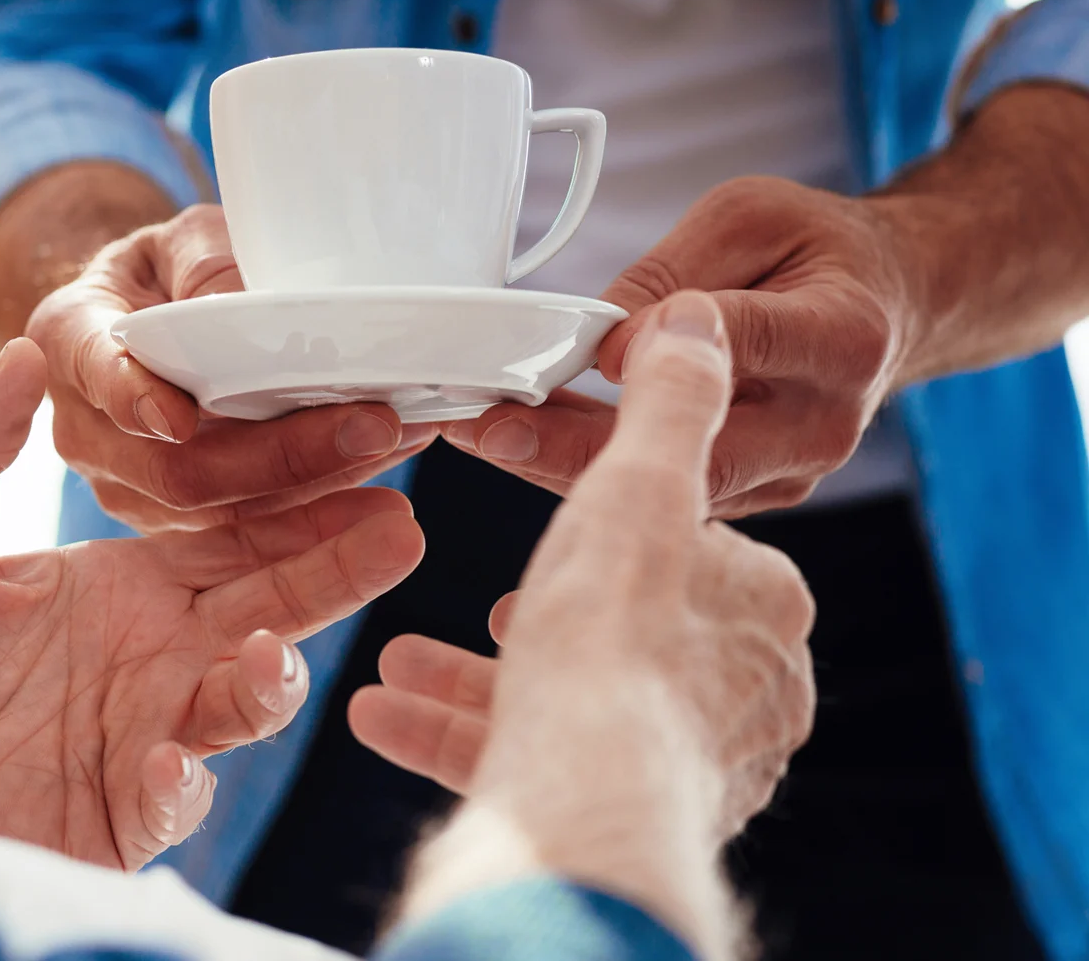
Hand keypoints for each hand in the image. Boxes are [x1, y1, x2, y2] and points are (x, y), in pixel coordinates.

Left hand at [0, 338, 424, 870]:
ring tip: (277, 657)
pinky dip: (179, 782)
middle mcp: (149, 656)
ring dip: (272, 680)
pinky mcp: (120, 817)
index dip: (292, 498)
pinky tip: (165, 759)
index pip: (227, 534)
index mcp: (116, 588)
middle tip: (399, 523)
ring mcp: (143, 735)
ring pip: (241, 702)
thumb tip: (15, 349)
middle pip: (266, 606)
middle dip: (333, 568)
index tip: (357, 452)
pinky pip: (172, 797)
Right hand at [26, 204, 436, 532]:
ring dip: (316, 485)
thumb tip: (244, 302)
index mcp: (70, 341)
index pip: (95, 371)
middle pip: (173, 468)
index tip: (180, 417)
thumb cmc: (170, 271)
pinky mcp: (172, 521)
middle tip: (372, 424)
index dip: (133, 398)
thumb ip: (207, 261)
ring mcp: (125, 486)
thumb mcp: (184, 239)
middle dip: (281, 456)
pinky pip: (245, 530)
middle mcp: (86, 428)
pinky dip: (317, 501)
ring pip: (218, 512)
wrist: (150, 321)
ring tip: (398, 438)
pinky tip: (377, 463)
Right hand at [370, 293, 814, 957]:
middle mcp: (746, 703)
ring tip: (400, 660)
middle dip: (534, 621)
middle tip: (489, 611)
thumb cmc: (614, 645)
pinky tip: (388, 715)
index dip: (614, 540)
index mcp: (762, 614)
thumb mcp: (635, 488)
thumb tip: (696, 323)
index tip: (561, 541)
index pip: (691, 556)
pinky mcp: (624, 827)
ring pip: (570, 708)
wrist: (585, 804)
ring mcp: (687, 773)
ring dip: (471, 682)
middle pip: (622, 637)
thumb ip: (666, 403)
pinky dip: (457, 737)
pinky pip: (538, 768)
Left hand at [445, 176, 912, 515]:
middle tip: (487, 427)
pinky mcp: (757, 495)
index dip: (659, 348)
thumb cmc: (817, 250)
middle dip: (577, 444)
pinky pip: (669, 492)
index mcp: (841, 336)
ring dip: (569, 464)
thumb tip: (603, 339)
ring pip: (671, 485)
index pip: (740, 346)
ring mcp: (792, 473)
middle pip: (694, 448)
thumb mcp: (748, 216)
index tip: (587, 352)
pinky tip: (527, 446)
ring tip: (484, 433)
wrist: (887, 306)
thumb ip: (675, 270)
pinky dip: (597, 472)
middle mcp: (823, 422)